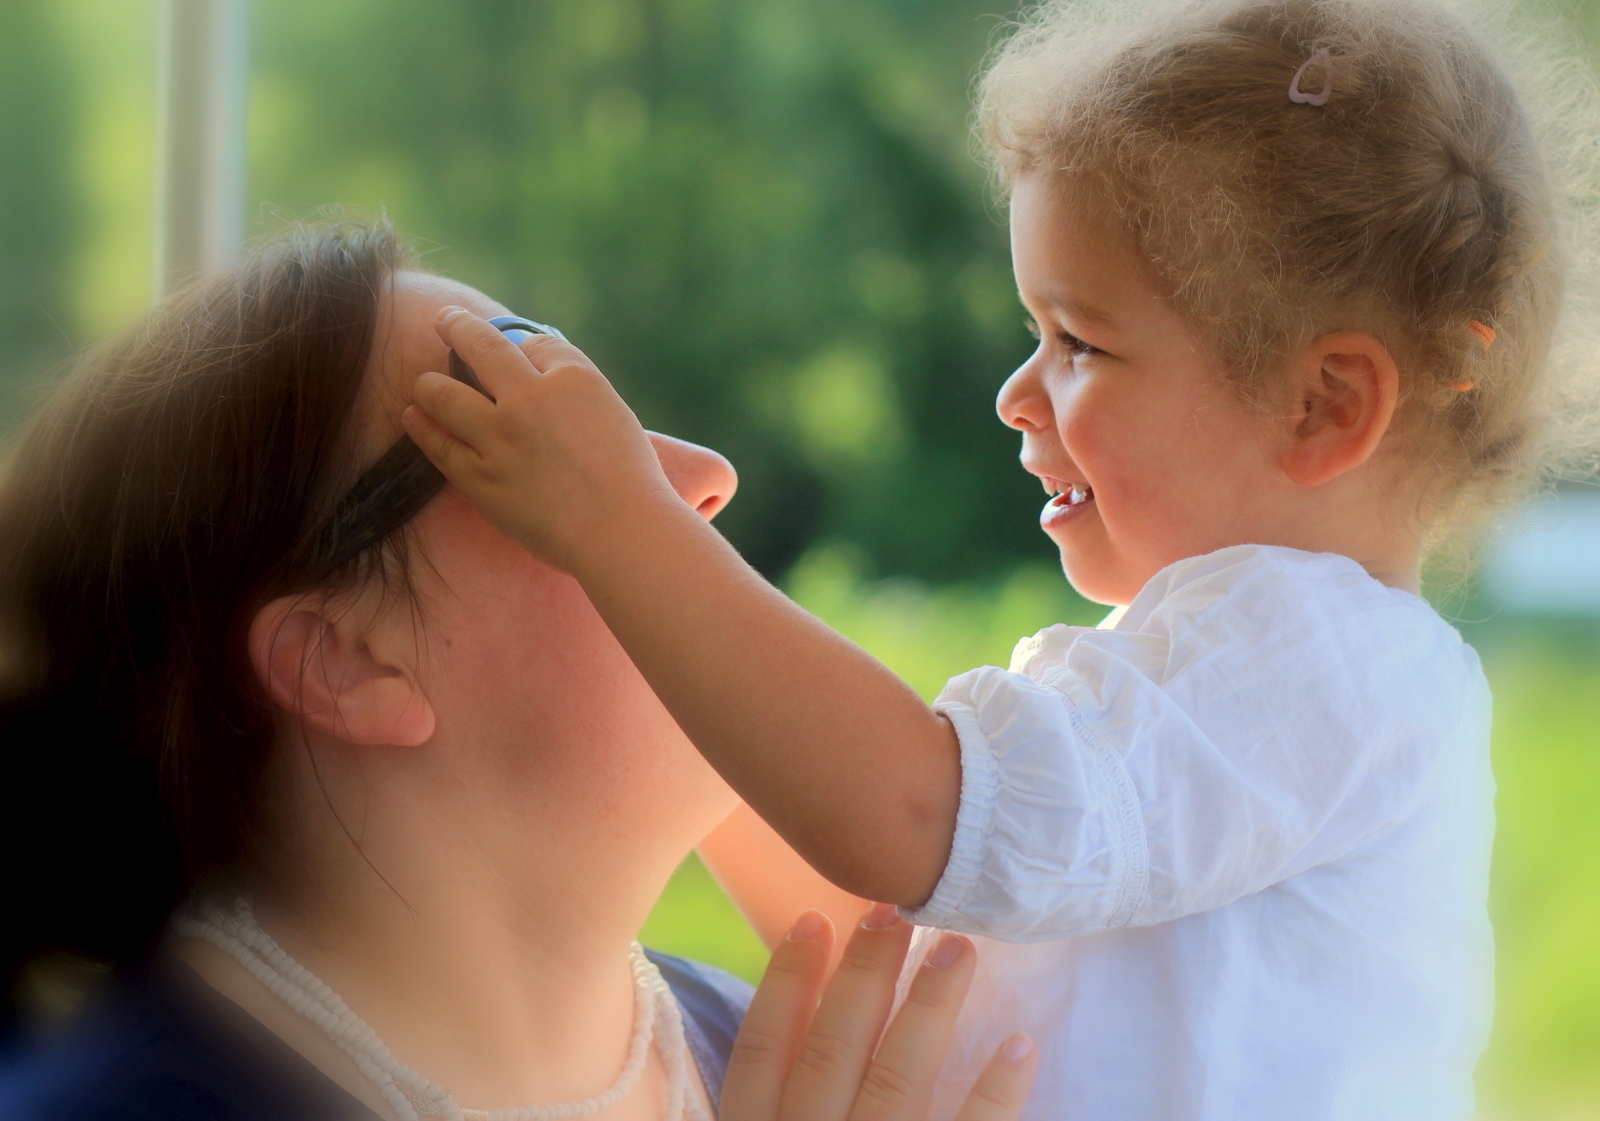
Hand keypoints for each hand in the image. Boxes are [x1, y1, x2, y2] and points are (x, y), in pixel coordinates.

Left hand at [401, 306, 674, 571]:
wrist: (619, 531)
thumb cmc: (630, 478)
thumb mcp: (614, 413)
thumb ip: (574, 388)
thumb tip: (536, 368)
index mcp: (573, 378)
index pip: (536, 342)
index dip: (523, 344)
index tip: (514, 348)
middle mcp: (529, 398)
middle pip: (481, 347)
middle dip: (457, 326)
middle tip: (444, 320)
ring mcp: (499, 438)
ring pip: (443, 393)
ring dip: (430, 383)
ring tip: (424, 384)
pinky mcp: (480, 478)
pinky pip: (439, 444)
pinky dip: (422, 425)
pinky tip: (413, 415)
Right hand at [723, 904, 1036, 1120]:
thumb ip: (780, 1098)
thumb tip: (811, 1022)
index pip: (761, 1051)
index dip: (785, 980)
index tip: (812, 918)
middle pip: (832, 1051)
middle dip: (865, 973)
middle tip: (895, 911)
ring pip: (896, 1081)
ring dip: (929, 1006)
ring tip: (959, 949)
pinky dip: (995, 1092)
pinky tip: (1020, 1046)